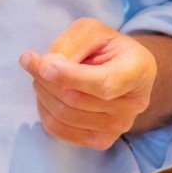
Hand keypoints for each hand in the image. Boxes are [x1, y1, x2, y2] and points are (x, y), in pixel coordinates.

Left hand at [19, 18, 155, 149]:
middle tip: (33, 61)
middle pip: (75, 98)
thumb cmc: (107, 47)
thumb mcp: (92, 31)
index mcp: (139, 70)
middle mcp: (133, 104)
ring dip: (42, 92)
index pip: (104, 83)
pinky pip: (59, 130)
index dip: (71, 77)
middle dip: (45, 78)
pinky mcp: (101, 141)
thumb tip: (46, 68)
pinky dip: (44, 110)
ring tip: (41, 75)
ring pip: (64, 114)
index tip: (45, 66)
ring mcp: (118, 127)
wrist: (123, 72)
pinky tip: (46, 94)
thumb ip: (71, 44)